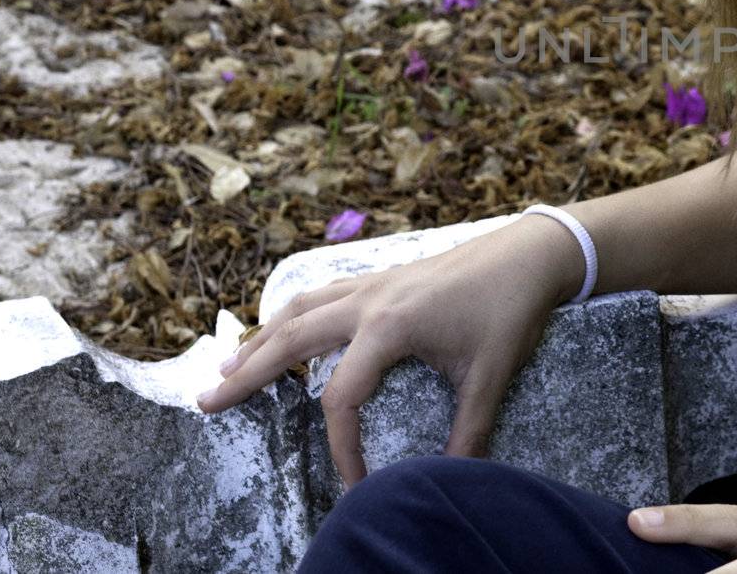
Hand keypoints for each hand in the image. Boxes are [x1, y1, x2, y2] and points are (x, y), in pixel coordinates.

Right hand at [194, 215, 582, 489]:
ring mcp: (371, 283)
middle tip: (206, 402)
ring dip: (261, 339)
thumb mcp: (490, 376)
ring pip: (299, 309)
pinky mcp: (381, 277)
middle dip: (248, 374)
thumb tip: (453, 481)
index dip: (343, 447)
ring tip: (227, 367)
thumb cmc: (509, 310)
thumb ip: (468, 432)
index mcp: (389, 326)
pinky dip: (292, 312)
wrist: (530, 253)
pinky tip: (281, 326)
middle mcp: (368, 300)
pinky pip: (321, 293)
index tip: (357, 483)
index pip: (343, 398)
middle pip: (291, 341)